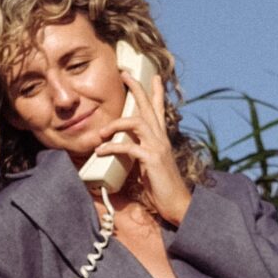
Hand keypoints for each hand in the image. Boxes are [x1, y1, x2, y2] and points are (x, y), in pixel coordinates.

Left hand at [93, 64, 193, 225]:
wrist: (176, 203)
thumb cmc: (161, 187)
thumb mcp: (148, 165)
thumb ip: (138, 152)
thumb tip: (122, 148)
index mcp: (161, 138)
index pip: (159, 109)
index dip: (156, 92)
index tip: (153, 76)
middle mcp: (161, 138)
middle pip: (148, 106)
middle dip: (136, 88)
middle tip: (124, 73)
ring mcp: (157, 147)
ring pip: (136, 122)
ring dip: (115, 124)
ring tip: (101, 132)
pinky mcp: (151, 159)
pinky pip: (128, 147)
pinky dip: (111, 147)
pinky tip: (101, 151)